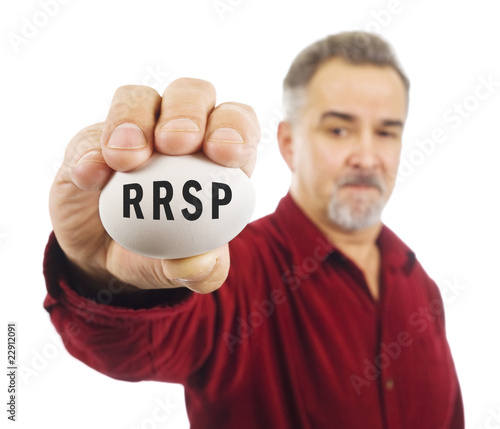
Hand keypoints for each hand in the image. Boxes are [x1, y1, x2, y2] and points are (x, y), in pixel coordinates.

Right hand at [49, 79, 259, 293]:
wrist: (102, 256)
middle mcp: (178, 132)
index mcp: (216, 158)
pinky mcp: (91, 141)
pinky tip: (91, 177)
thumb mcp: (180, 268)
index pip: (237, 124)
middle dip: (188, 112)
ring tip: (126, 160)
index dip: (236, 128)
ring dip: (134, 121)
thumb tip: (204, 264)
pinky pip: (90, 134)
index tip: (225, 154)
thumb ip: (200, 271)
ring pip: (140, 98)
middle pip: (193, 93)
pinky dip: (90, 152)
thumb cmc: (156, 252)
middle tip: (175, 143)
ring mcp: (134, 130)